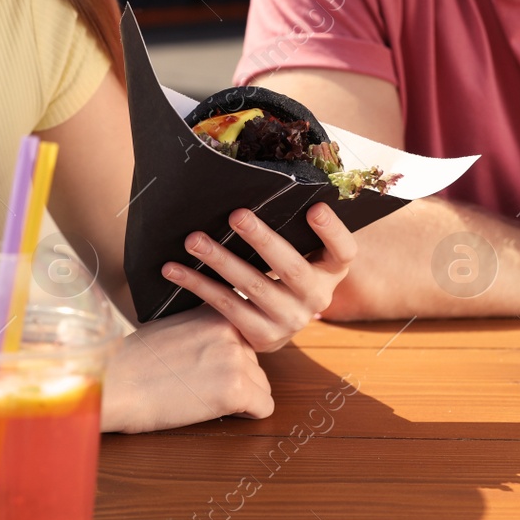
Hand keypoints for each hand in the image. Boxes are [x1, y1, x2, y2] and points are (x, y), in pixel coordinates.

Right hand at [100, 307, 272, 432]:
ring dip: (240, 397)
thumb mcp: (174, 329)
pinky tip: (218, 411)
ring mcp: (235, 358)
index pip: (245, 340)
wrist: (115, 383)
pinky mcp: (235, 388)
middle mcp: (231, 330)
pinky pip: (264, 407)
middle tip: (201, 387)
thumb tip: (221, 351)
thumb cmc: (134, 362)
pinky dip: (247, 414)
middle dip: (235, 379)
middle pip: (255, 364)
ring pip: (261, 386)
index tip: (209, 369)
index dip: (228, 360)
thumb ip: (204, 333)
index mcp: (216, 313)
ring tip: (204, 398)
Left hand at [162, 202, 357, 352]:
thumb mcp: (298, 252)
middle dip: (263, 240)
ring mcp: (291, 320)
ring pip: (254, 286)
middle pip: (293, 268)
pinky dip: (198, 285)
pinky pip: (227, 306)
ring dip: (221, 260)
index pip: (344, 252)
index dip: (332, 231)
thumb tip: (255, 183)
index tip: (315, 208)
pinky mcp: (262, 335)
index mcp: (331, 271)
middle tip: (236, 215)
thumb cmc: (280, 270)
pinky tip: (174, 269)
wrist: (271, 324)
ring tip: (194, 240)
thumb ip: (289, 228)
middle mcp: (316, 298)